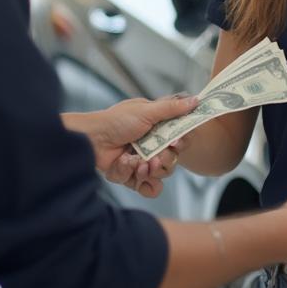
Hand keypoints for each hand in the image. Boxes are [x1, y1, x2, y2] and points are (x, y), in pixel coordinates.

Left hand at [70, 94, 197, 192]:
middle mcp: (152, 147)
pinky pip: (145, 187)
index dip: (181, 143)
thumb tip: (196, 100)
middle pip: (172, 161)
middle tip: (154, 157)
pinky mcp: (131, 177)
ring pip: (160, 176)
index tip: (176, 142)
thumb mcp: (147, 110)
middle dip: (164, 161)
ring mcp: (142, 163)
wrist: (90, 139)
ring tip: (139, 164)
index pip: (180, 140)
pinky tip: (130, 169)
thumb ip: (172, 108)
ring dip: (150, 171)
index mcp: (158, 129)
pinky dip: (138, 181)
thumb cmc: (115, 120)